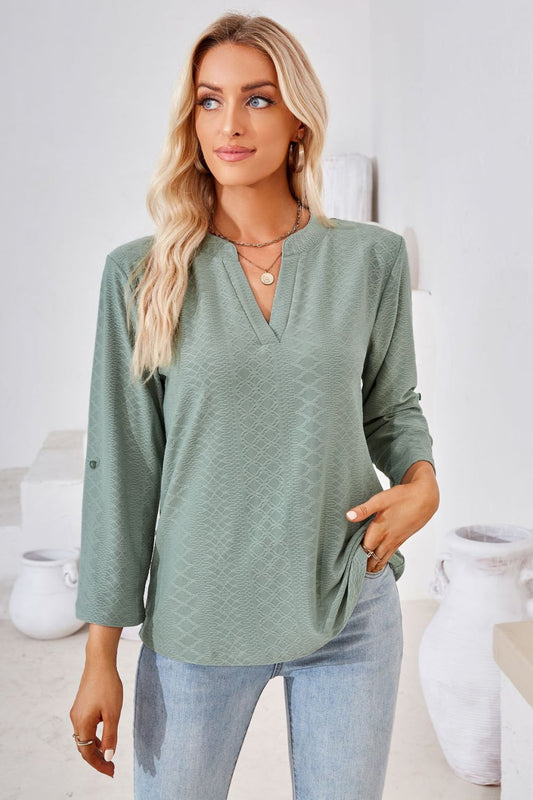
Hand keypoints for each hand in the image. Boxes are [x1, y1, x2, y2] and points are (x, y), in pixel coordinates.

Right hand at [69, 662, 122, 776]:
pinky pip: (84, 728)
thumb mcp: (113, 713)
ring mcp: (76, 712)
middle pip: (84, 747)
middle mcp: (75, 720)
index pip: (88, 753)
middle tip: (111, 767)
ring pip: (84, 738)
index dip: (99, 765)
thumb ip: (110, 736)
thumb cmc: (108, 686)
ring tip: (109, 755)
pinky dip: (93, 736)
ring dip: (95, 748)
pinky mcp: (80, 706)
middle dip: (97, 759)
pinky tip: (104, 737)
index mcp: (82, 724)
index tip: (111, 771)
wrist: (99, 662)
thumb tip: (109, 757)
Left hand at [345, 461, 438, 571]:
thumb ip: (364, 509)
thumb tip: (348, 516)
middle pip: (374, 558)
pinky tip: (379, 562)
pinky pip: (390, 554)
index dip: (356, 557)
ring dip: (374, 566)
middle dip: (364, 566)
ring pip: (383, 558)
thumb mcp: (381, 499)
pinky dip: (383, 560)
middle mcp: (388, 539)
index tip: (347, 564)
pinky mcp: (402, 539)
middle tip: (353, 575)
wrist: (425, 498)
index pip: (365, 550)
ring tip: (365, 575)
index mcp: (380, 530)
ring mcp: (396, 540)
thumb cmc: (402, 497)